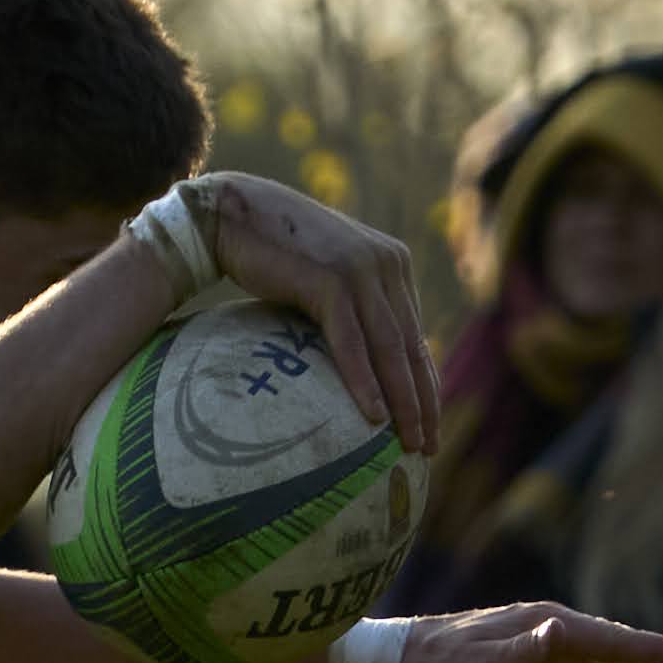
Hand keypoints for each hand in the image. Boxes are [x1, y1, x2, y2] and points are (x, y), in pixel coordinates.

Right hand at [186, 174, 440, 456]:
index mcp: (393, 264)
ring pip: (390, 347)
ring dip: (402, 401)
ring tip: (408, 443)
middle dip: (423, 402)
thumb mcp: (324, 279)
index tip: (429, 425)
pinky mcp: (331, 279)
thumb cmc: (271, 254)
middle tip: (428, 449)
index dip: (425, 385)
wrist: (233, 213)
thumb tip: (357, 363)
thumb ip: (350, 308)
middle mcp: (387, 264)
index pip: (415, 336)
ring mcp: (361, 269)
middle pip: (411, 347)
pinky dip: (364, 381)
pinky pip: (353, 341)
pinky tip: (372, 417)